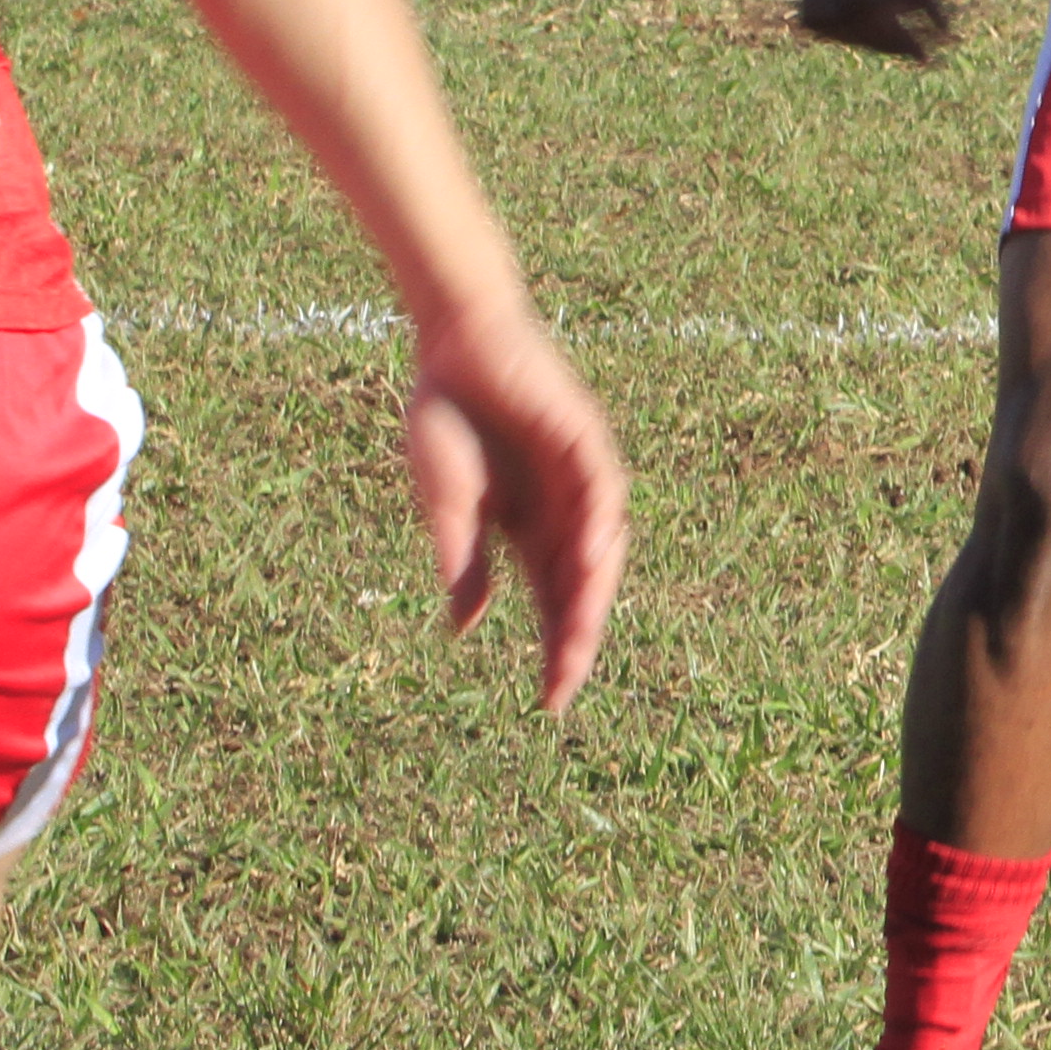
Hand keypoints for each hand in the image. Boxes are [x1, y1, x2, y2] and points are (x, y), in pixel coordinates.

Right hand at [402, 300, 627, 714]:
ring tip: (581, 636)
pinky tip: (593, 553)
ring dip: (593, 590)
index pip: (554, 604)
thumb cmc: (446, 421)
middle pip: (583, 586)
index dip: (556, 651)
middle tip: (566, 682)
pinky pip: (604, 488)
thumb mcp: (448, 505)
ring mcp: (579, 477)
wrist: (453, 345)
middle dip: (576, 635)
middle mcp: (564, 512)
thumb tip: (465, 628)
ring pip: (600, 546)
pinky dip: (601, 523)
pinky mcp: (584, 439)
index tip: (550, 704)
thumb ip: (463, 562)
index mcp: (531, 533)